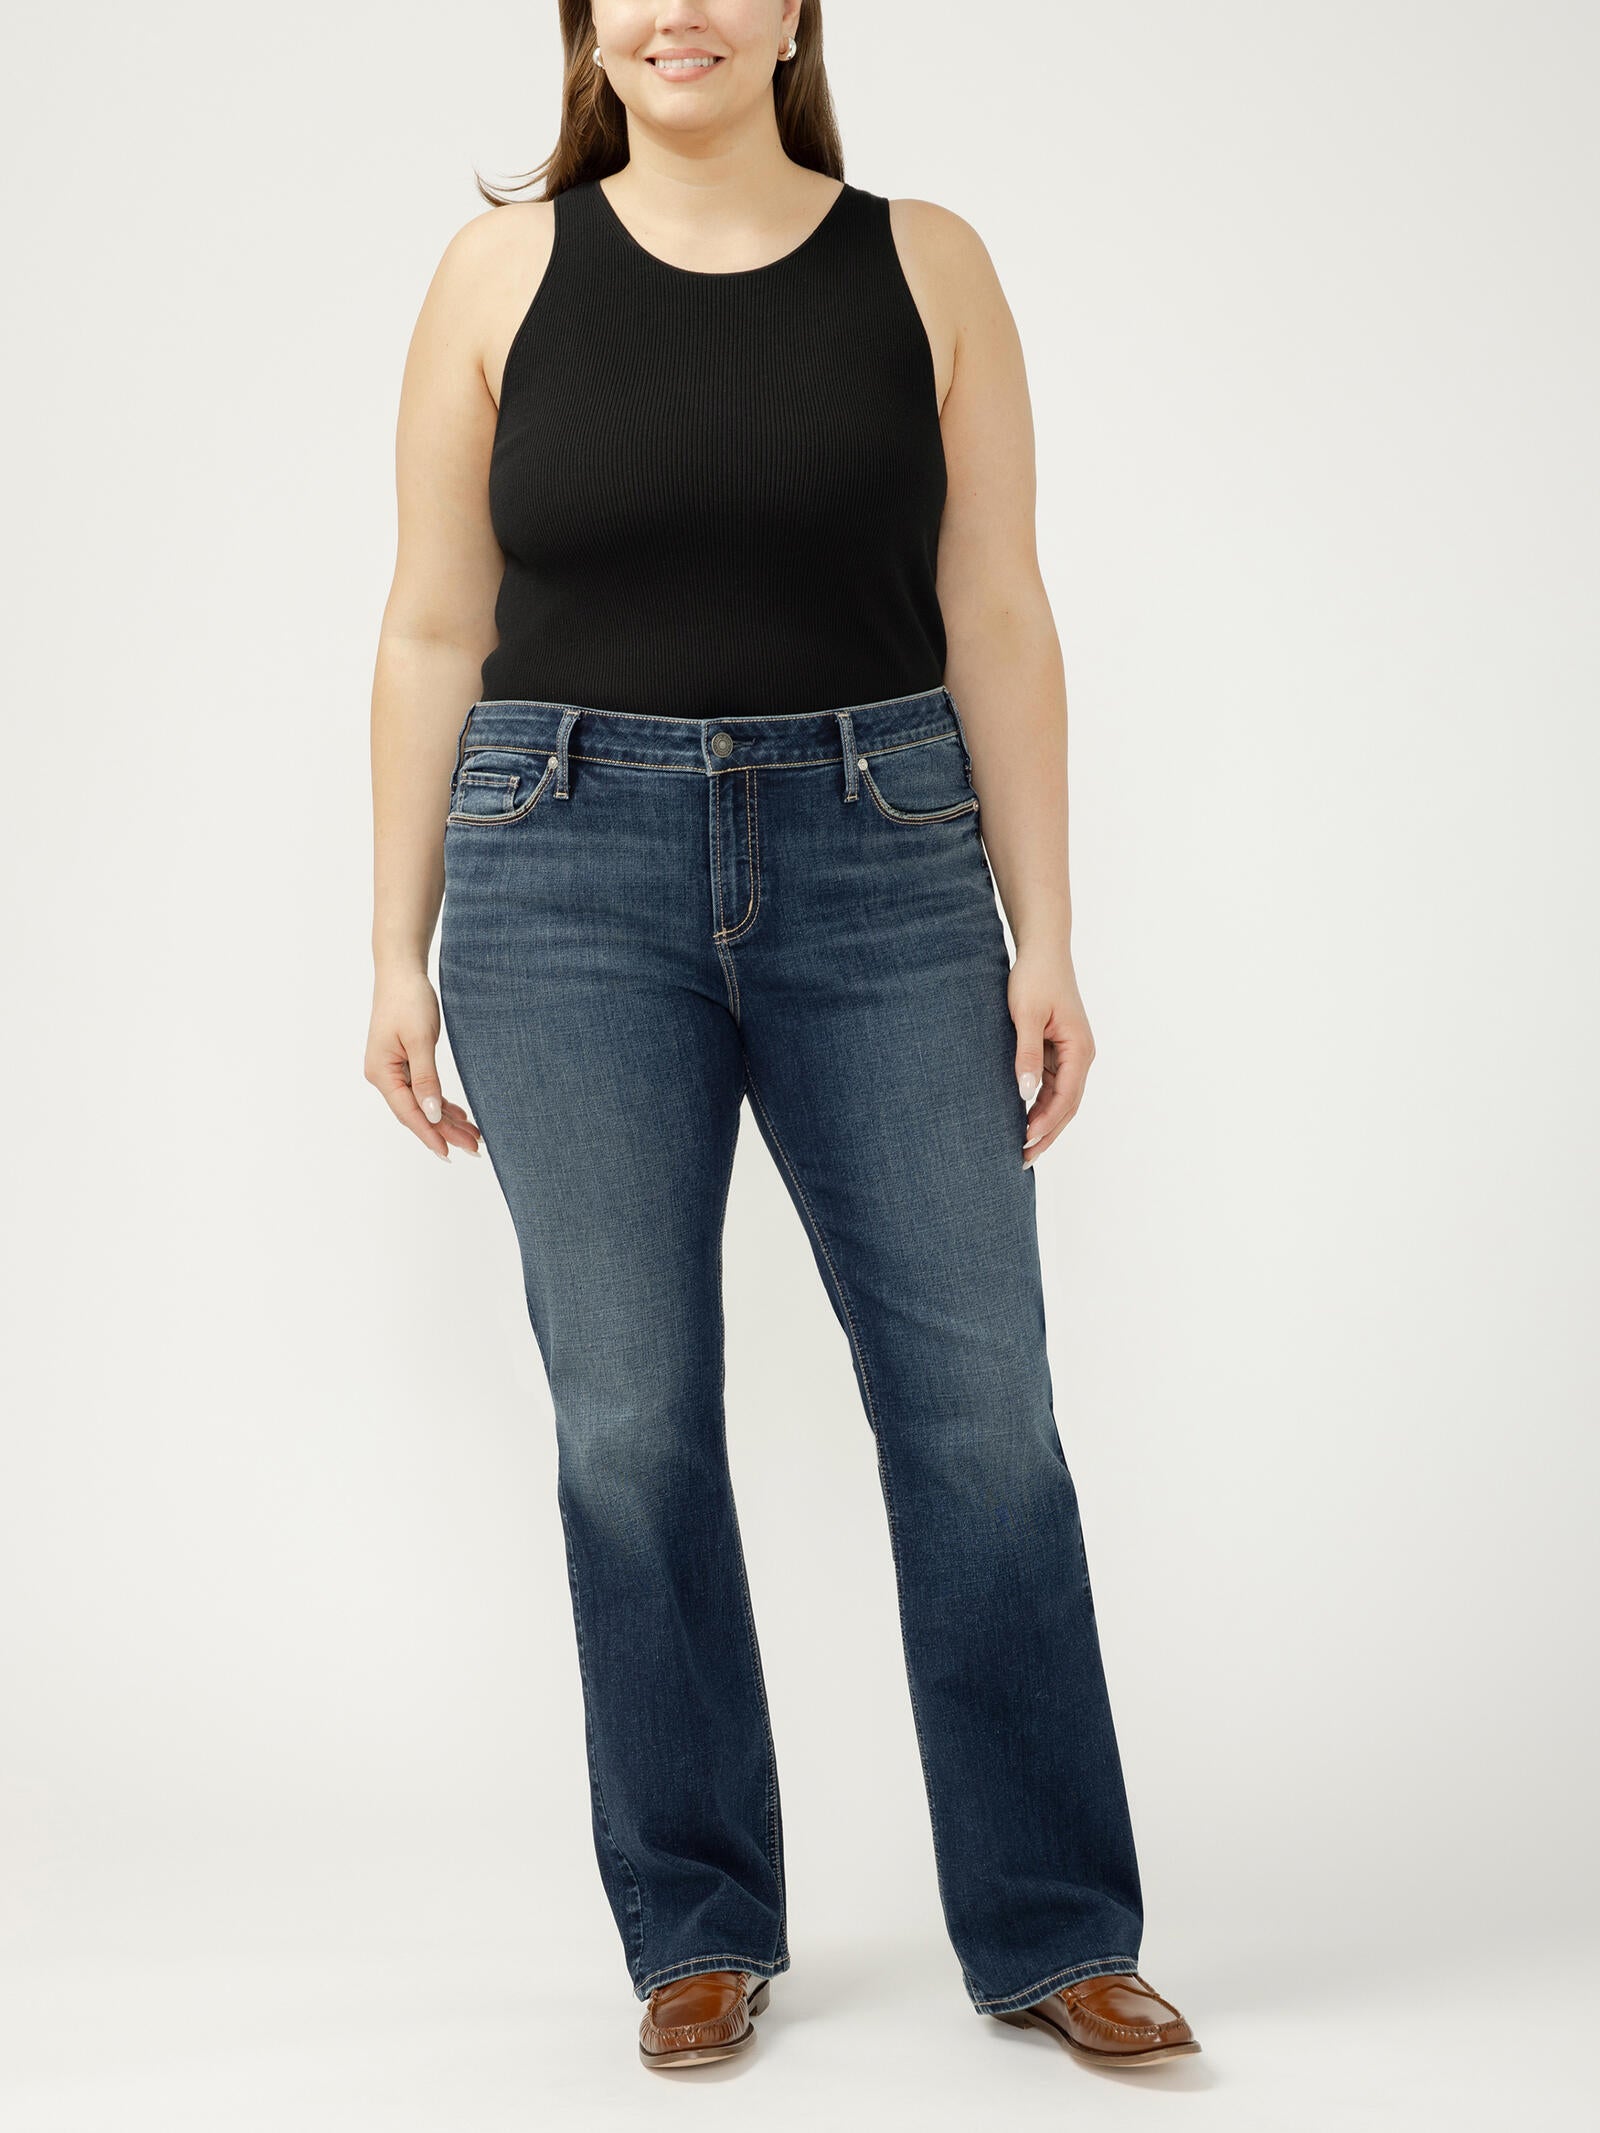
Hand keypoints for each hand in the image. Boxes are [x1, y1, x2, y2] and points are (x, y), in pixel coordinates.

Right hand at [364, 967, 482, 1160]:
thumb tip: (432, 1113)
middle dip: (445, 1131)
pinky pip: (423, 1090)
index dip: (430, 1134)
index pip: (408, 1112)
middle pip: (416, 1112)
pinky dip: (442, 1103)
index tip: (450, 1153)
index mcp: (381, 1072)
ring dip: (447, 1120)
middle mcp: (383, 1075)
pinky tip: (459, 1114)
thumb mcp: (420, 1040)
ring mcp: (392, 1070)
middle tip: (474, 1148)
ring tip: (473, 1136)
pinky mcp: (403, 1062)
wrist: (401, 972)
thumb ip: (425, 1079)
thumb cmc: (408, 1000)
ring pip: (422, 1103)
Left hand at [1009, 945, 1094, 1166]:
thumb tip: (1024, 1093)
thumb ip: (1026, 1054)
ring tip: (1021, 1149)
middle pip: (1066, 1106)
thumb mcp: (1026, 1015)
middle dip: (1046, 1134)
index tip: (1024, 1140)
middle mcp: (1081, 1056)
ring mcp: (1070, 1054)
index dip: (1046, 1122)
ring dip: (1043, 1123)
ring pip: (1059, 1099)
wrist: (1042, 950)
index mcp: (1080, 1049)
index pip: (1066, 1097)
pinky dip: (1038, 1105)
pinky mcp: (1058, 1051)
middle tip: (1022, 1159)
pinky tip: (1021, 1120)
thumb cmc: (1035, 978)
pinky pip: (1051, 1086)